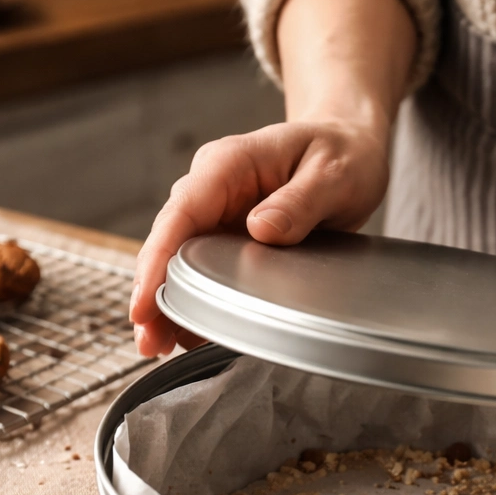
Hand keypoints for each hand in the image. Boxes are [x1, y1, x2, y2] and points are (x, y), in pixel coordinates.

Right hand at [130, 0, 416, 356]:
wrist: (350, 147)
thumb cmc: (342, 152)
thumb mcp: (332, 174)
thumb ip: (299, 202)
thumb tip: (261, 229)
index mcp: (230, 163)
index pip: (183, 212)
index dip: (159, 258)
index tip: (145, 301)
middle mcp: (214, 187)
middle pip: (171, 242)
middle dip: (155, 291)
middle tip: (148, 341)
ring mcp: (219, 213)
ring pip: (181, 260)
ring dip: (169, 302)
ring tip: (158, 346)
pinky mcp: (230, 235)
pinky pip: (205, 269)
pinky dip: (195, 299)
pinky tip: (188, 334)